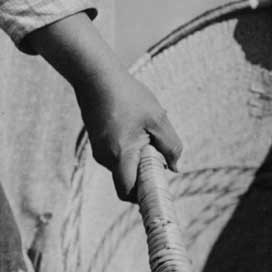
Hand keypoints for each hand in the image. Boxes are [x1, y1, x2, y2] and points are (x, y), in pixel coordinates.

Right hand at [28, 13, 181, 198]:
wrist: (95, 76)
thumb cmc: (128, 95)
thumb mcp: (157, 119)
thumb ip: (171, 145)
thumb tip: (175, 167)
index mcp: (120, 155)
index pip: (127, 192)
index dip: (142, 196)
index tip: (158, 188)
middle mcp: (105, 157)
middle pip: (127, 179)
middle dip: (144, 171)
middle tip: (156, 149)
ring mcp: (99, 149)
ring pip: (123, 164)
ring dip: (138, 155)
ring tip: (144, 128)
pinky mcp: (97, 140)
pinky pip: (117, 153)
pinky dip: (129, 146)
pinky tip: (133, 122)